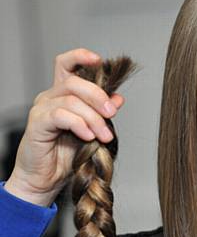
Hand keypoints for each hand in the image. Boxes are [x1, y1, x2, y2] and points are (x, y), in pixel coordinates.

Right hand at [4, 49, 124, 206]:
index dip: (81, 57)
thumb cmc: (66, 155)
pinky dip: (80, 124)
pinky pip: (61, 115)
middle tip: (112, 114)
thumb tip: (119, 98)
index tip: (100, 61)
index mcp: (63, 94)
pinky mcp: (37, 124)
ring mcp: (42, 109)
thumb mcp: (92, 130)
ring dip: (94, 118)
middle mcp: (50, 97)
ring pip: (71, 100)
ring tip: (104, 136)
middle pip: (75, 81)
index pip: (66, 64)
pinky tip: (88, 137)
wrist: (46, 179)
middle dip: (99, 96)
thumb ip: (103, 113)